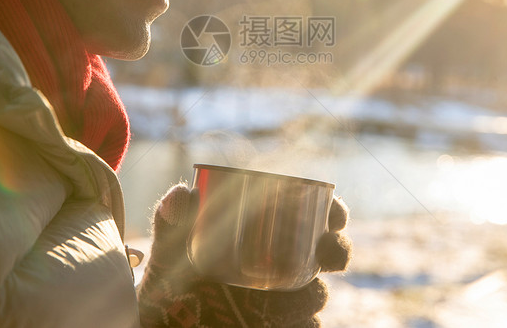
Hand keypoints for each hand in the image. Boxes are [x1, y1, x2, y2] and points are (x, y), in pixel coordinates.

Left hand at [136, 184, 351, 326]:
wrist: (170, 320)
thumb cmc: (172, 281)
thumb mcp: (170, 250)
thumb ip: (171, 221)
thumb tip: (181, 193)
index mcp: (269, 236)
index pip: (314, 217)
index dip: (333, 213)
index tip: (333, 213)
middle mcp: (284, 267)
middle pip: (328, 254)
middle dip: (336, 250)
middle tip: (325, 252)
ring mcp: (286, 302)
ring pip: (317, 296)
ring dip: (308, 295)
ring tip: (280, 299)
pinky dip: (303, 325)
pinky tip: (280, 324)